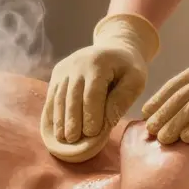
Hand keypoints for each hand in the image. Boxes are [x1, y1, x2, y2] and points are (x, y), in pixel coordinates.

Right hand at [41, 14, 159, 161]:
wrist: (114, 48)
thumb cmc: (128, 69)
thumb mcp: (135, 80)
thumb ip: (122, 99)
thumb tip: (106, 121)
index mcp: (99, 63)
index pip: (92, 93)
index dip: (91, 114)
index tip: (93, 133)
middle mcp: (77, 63)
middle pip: (72, 96)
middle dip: (72, 120)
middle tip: (74, 140)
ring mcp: (65, 67)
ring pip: (59, 96)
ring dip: (60, 119)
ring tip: (63, 138)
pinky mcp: (58, 72)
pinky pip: (53, 94)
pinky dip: (53, 112)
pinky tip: (55, 128)